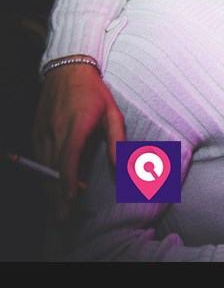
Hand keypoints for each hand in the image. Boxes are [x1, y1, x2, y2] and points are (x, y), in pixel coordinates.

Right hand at [32, 62, 124, 218]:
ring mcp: (43, 132)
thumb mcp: (113, 113)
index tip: (71, 199)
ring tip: (58, 209)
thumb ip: (118, 140)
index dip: (68, 181)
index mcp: (76, 126)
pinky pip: (38, 159)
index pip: (68, 159)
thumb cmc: (94, 92)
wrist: (67, 70)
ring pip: (43, 168)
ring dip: (49, 188)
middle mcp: (55, 131)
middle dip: (57, 196)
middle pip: (52, 170)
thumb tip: (123, 165)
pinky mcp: (36, 132)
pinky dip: (44, 175)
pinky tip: (51, 187)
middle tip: (63, 218)